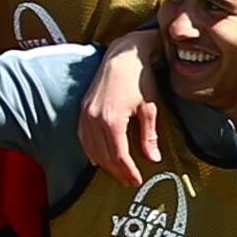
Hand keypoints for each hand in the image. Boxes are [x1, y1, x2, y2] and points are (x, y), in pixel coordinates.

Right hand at [78, 31, 165, 186]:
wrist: (124, 55)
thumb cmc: (140, 79)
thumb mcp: (149, 109)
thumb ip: (149, 136)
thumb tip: (154, 158)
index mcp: (111, 121)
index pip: (118, 156)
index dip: (128, 171)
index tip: (137, 180)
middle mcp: (94, 119)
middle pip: (104, 156)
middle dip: (118, 172)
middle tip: (129, 181)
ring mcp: (86, 114)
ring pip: (91, 149)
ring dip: (104, 164)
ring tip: (118, 173)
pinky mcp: (83, 109)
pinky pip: (83, 137)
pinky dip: (91, 151)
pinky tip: (98, 159)